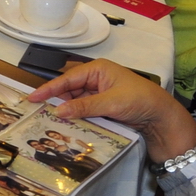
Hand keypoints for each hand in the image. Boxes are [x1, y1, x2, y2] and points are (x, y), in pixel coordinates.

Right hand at [28, 61, 195, 161]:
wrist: (163, 117)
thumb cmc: (141, 100)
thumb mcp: (111, 103)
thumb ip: (84, 106)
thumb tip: (59, 111)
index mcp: (98, 69)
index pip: (68, 79)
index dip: (49, 89)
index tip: (33, 98)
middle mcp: (96, 79)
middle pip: (69, 90)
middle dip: (56, 101)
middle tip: (38, 114)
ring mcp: (100, 94)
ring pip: (76, 102)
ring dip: (66, 112)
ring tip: (49, 122)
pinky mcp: (104, 108)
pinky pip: (84, 111)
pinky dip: (77, 118)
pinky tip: (68, 126)